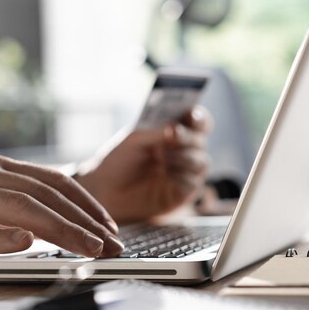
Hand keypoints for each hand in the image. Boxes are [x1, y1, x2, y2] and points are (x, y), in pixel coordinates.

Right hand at [0, 156, 123, 260]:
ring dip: (57, 229)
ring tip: (85, 247)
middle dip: (83, 221)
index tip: (109, 227)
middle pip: (42, 195)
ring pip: (16, 209)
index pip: (53, 182)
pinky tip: (23, 245)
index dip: (86, 204)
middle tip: (110, 244)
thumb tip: (54, 224)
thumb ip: (10, 206)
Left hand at [74, 106, 211, 222]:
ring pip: (202, 162)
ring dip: (183, 158)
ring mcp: (185, 172)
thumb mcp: (134, 139)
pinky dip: (180, 177)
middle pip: (201, 141)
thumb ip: (156, 131)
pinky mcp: (182, 193)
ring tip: (160, 159)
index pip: (198, 121)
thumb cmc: (119, 159)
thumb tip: (176, 128)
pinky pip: (194, 183)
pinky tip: (163, 175)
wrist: (106, 188)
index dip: (199, 118)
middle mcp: (183, 151)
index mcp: (174, 132)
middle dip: (188, 138)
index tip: (191, 116)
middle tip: (172, 137)